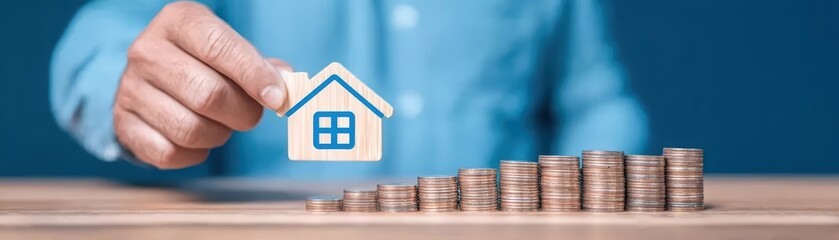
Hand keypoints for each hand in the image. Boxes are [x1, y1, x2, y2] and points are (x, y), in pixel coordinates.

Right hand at [114, 2, 291, 168]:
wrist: (151, 79)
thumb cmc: (203, 62)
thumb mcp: (230, 49)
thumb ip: (261, 66)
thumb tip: (286, 84)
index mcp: (178, 22)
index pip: (218, 46)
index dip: (253, 75)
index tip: (277, 97)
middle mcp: (147, 51)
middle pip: (208, 94)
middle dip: (243, 113)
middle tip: (251, 114)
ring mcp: (130, 89)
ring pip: (190, 129)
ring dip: (220, 135)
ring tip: (223, 124)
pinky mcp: (123, 124)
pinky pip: (169, 152)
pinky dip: (195, 153)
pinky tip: (199, 138)